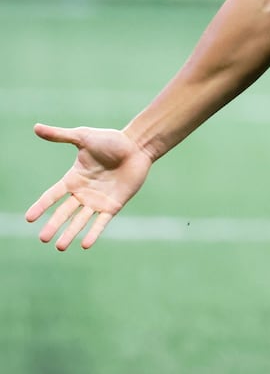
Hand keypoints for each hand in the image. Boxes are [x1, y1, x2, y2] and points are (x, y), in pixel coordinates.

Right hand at [25, 124, 154, 249]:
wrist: (138, 146)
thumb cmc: (111, 140)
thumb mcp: (83, 137)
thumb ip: (60, 136)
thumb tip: (35, 127)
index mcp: (73, 179)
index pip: (52, 195)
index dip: (40, 206)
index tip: (28, 218)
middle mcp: (83, 193)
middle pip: (64, 212)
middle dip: (53, 225)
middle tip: (43, 238)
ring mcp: (98, 200)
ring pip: (80, 220)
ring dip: (70, 233)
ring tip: (59, 246)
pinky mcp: (113, 205)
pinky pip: (101, 222)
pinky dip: (94, 232)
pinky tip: (85, 244)